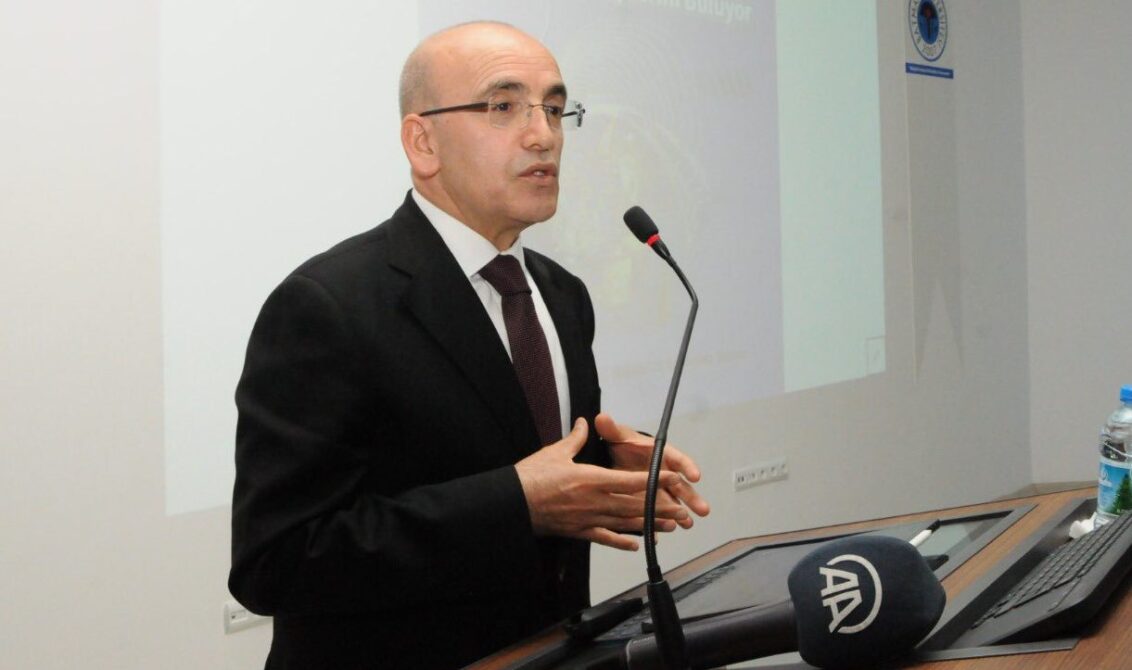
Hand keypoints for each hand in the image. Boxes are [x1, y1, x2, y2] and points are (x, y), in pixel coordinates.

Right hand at [515, 418, 691, 550]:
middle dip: (659, 506)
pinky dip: (621, 541)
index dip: (654, 480)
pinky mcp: (578, 531)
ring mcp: (588, 518)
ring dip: (648, 524)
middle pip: (634, 505)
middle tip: (681, 508)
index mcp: (591, 478)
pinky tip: (635, 544)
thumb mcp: (555, 452)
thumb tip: (585, 423)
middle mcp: (594, 501)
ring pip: (625, 523)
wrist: (512, 503)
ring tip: (668, 525)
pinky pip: (605, 537)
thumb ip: (575, 438)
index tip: (672, 478)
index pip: (631, 480)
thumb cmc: (531, 477)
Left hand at [595, 412, 710, 528]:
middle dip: (691, 497)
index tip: (695, 475)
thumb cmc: (622, 445)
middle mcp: (663, 473)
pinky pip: (655, 514)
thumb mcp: (617, 437)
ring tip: (688, 524)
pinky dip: (656, 523)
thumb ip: (611, 430)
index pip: (676, 458)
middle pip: (680, 485)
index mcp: (660, 455)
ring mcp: (657, 490)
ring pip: (672, 502)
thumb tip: (602, 418)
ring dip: (681, 513)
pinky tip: (659, 534)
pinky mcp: (648, 502)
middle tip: (702, 509)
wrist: (613, 458)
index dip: (687, 466)